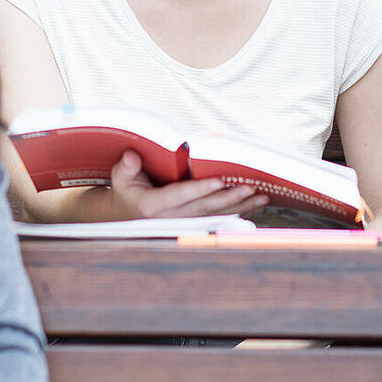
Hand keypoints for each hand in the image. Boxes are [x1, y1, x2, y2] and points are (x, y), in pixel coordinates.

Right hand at [108, 150, 268, 219]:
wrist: (126, 217)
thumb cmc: (127, 191)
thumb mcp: (120, 178)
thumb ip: (126, 167)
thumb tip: (131, 155)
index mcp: (153, 205)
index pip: (180, 196)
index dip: (200, 188)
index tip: (219, 179)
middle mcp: (171, 218)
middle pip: (205, 207)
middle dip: (229, 197)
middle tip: (251, 187)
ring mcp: (184, 224)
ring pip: (216, 215)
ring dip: (240, 206)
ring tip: (261, 196)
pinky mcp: (194, 226)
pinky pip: (219, 219)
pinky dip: (239, 213)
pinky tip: (256, 205)